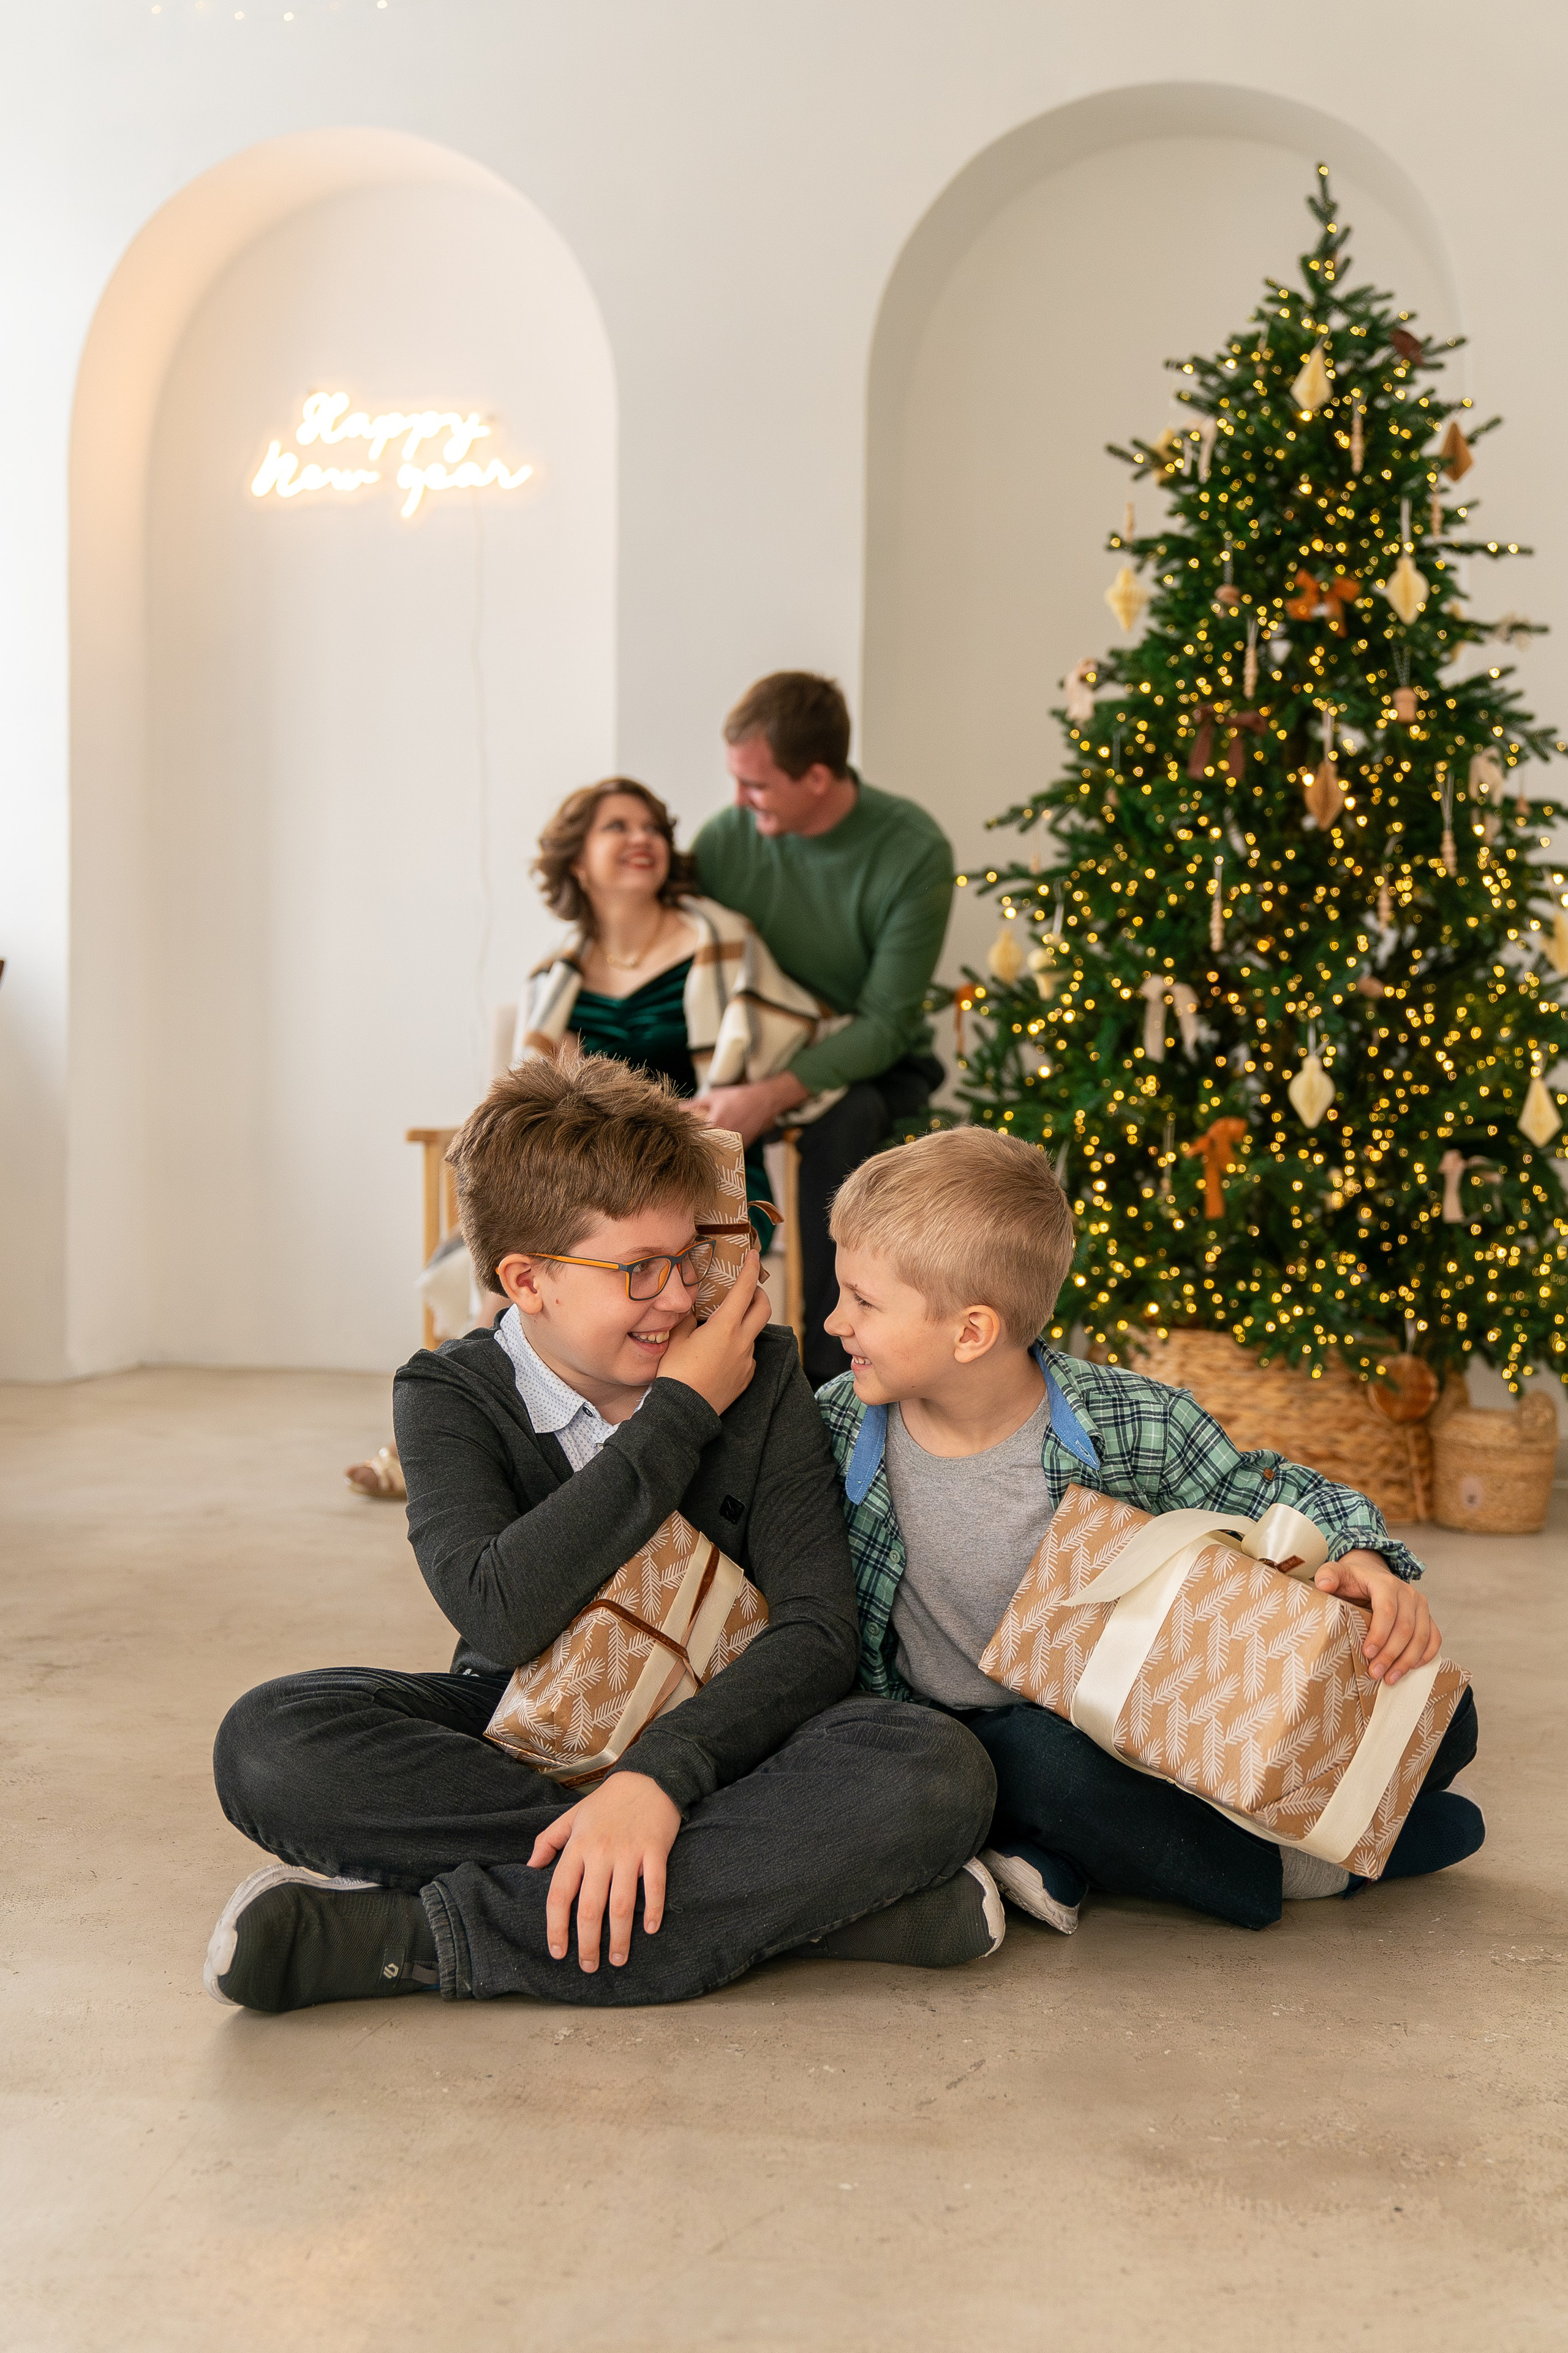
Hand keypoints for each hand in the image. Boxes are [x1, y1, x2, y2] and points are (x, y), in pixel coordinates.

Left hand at [527, 1771, 680, 1970]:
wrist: (648, 1779)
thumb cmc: (607, 1802)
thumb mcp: (571, 1817)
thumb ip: (548, 1841)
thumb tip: (530, 1867)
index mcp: (577, 1847)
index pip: (559, 1894)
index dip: (556, 1928)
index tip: (558, 1952)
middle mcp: (600, 1853)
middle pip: (589, 1908)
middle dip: (587, 1944)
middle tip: (589, 1966)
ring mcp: (629, 1853)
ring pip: (621, 1905)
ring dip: (619, 1938)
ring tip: (618, 1959)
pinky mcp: (655, 1851)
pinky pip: (654, 1886)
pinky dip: (653, 1910)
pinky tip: (650, 1930)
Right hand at [656, 1246, 770, 1413]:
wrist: (684, 1411)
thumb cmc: (676, 1373)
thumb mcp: (677, 1338)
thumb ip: (688, 1317)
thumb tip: (692, 1305)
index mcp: (725, 1327)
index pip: (745, 1290)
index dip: (751, 1269)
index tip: (754, 1256)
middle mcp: (742, 1342)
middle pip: (764, 1309)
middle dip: (759, 1294)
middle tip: (748, 1289)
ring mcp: (747, 1362)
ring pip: (753, 1334)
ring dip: (744, 1325)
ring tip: (721, 1329)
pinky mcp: (746, 1378)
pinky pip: (747, 1356)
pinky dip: (739, 1348)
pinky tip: (721, 1355)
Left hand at [690, 1071, 807, 1145]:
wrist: (763, 1102)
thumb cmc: (737, 1097)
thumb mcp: (713, 1097)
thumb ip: (694, 1104)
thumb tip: (676, 1109)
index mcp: (715, 1124)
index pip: (694, 1138)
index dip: (685, 1140)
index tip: (679, 1140)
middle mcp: (725, 1138)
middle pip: (704, 1150)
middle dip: (696, 1149)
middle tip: (686, 1147)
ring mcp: (734, 1145)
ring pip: (716, 1154)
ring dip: (708, 1153)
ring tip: (699, 1149)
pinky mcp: (742, 1149)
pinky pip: (727, 1154)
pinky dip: (720, 1152)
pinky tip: (716, 1147)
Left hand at [1314, 1548, 1440, 1685]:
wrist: (1370, 1574)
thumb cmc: (1352, 1580)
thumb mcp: (1336, 1574)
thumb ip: (1327, 1576)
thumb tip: (1324, 1585)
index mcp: (1385, 1583)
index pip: (1387, 1610)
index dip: (1379, 1634)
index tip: (1367, 1653)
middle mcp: (1407, 1593)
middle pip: (1405, 1627)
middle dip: (1391, 1654)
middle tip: (1375, 1673)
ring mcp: (1420, 1605)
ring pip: (1421, 1636)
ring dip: (1407, 1660)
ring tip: (1390, 1678)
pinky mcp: (1426, 1616)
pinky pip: (1434, 1637)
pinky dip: (1426, 1655)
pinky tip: (1412, 1668)